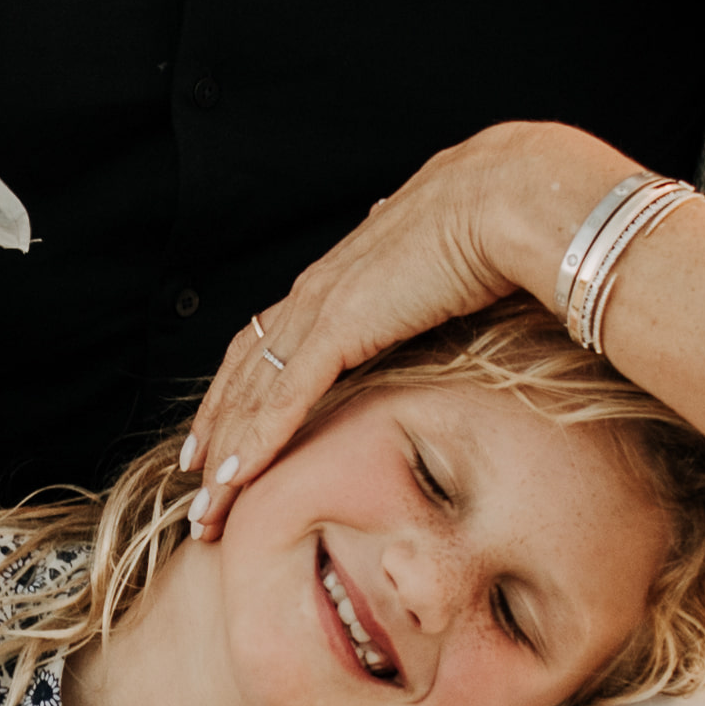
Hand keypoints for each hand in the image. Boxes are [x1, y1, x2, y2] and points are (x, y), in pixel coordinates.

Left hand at [178, 122, 612, 534]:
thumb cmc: (494, 226)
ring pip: (251, 394)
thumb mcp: (446, 271)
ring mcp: (322, 306)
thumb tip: (436, 284)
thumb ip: (427, 287)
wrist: (507, 198)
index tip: (221, 438)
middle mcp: (316, 291)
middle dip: (216, 433)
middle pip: (243, 374)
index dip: (238, 393)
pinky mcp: (340, 324)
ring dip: (224, 455)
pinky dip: (254, 441)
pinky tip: (231, 479)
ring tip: (206, 507)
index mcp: (339, 279)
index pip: (266, 345)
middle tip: (197, 489)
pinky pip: (284, 396)